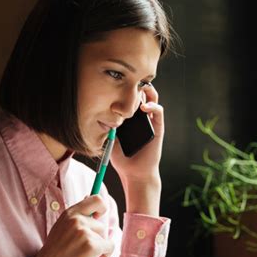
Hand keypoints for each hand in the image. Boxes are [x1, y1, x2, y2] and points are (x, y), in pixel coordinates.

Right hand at [18, 195, 113, 256]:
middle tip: (83, 247)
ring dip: (99, 247)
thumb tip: (89, 196)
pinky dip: (103, 256)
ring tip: (81, 255)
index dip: (102, 207)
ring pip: (105, 237)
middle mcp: (77, 220)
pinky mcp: (92, 245)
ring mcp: (85, 232)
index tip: (99, 216)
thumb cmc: (54, 253)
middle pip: (102, 224)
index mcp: (70, 213)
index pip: (96, 199)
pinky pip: (109, 247)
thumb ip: (76, 216)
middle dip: (97, 237)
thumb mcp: (61, 227)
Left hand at [110, 84, 163, 215]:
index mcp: (130, 118)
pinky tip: (144, 107)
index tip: (115, 86)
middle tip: (128, 83)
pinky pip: (158, 111)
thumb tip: (97, 112)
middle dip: (136, 85)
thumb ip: (107, 126)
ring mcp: (150, 121)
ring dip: (147, 90)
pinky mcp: (158, 127)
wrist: (134, 173)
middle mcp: (141, 117)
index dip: (125, 89)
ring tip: (138, 89)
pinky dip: (153, 105)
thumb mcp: (110, 138)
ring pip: (153, 98)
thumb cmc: (122, 158)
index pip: (130, 97)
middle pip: (142, 93)